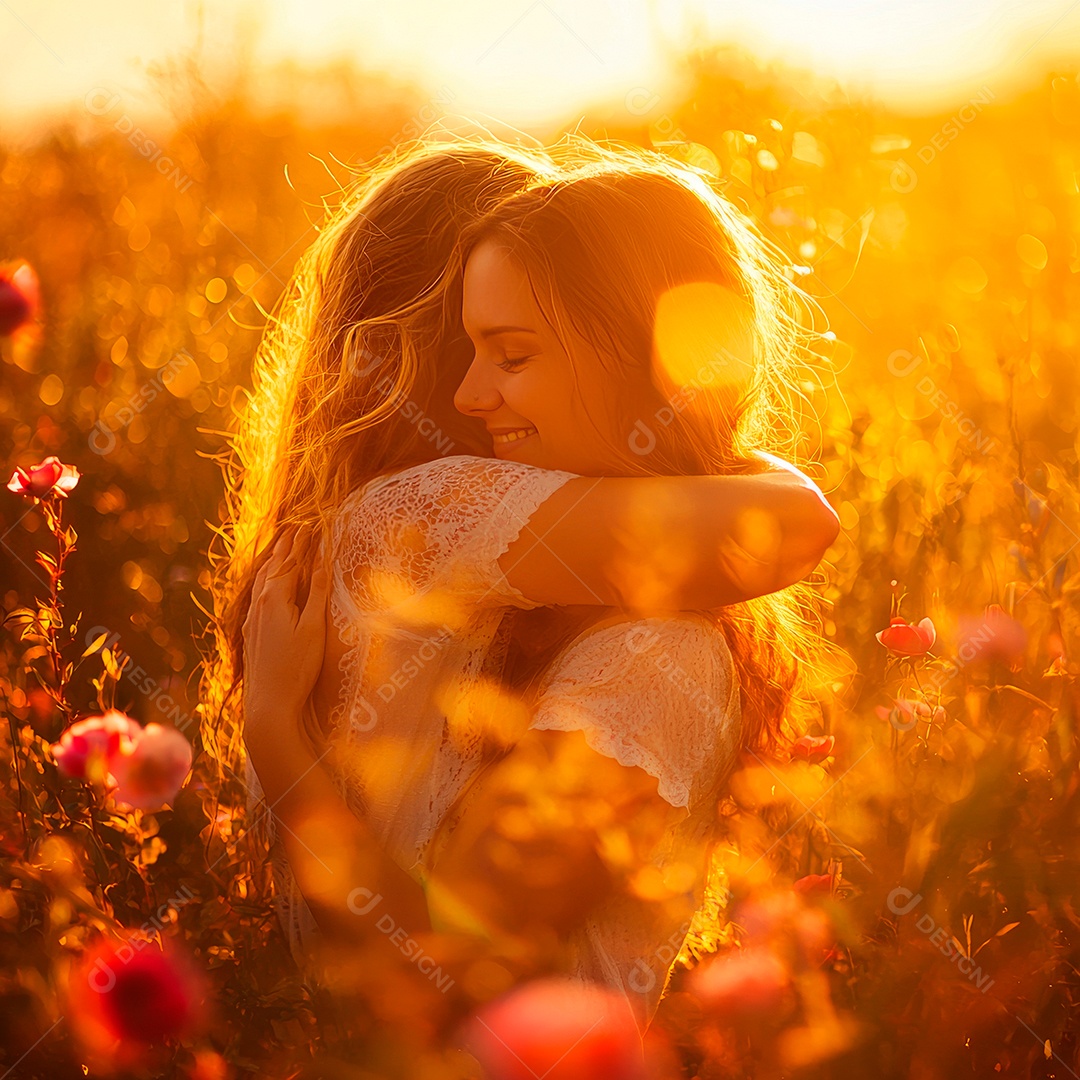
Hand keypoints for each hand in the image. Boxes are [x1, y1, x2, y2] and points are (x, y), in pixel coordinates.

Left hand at [242, 526, 328, 744]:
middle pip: (273, 565)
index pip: (291, 560)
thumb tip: (321, 558)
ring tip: (282, 546)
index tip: (312, 521)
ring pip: (262, 579)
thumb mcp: (314, 627)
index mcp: (275, 597)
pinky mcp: (252, 632)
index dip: (303, 540)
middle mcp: (259, 603)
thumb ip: (316, 591)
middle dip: (286, 544)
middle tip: (297, 525)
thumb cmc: (297, 668)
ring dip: (274, 560)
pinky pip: (258, 594)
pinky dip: (266, 579)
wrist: (269, 704)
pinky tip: (267, 585)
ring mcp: (253, 618)